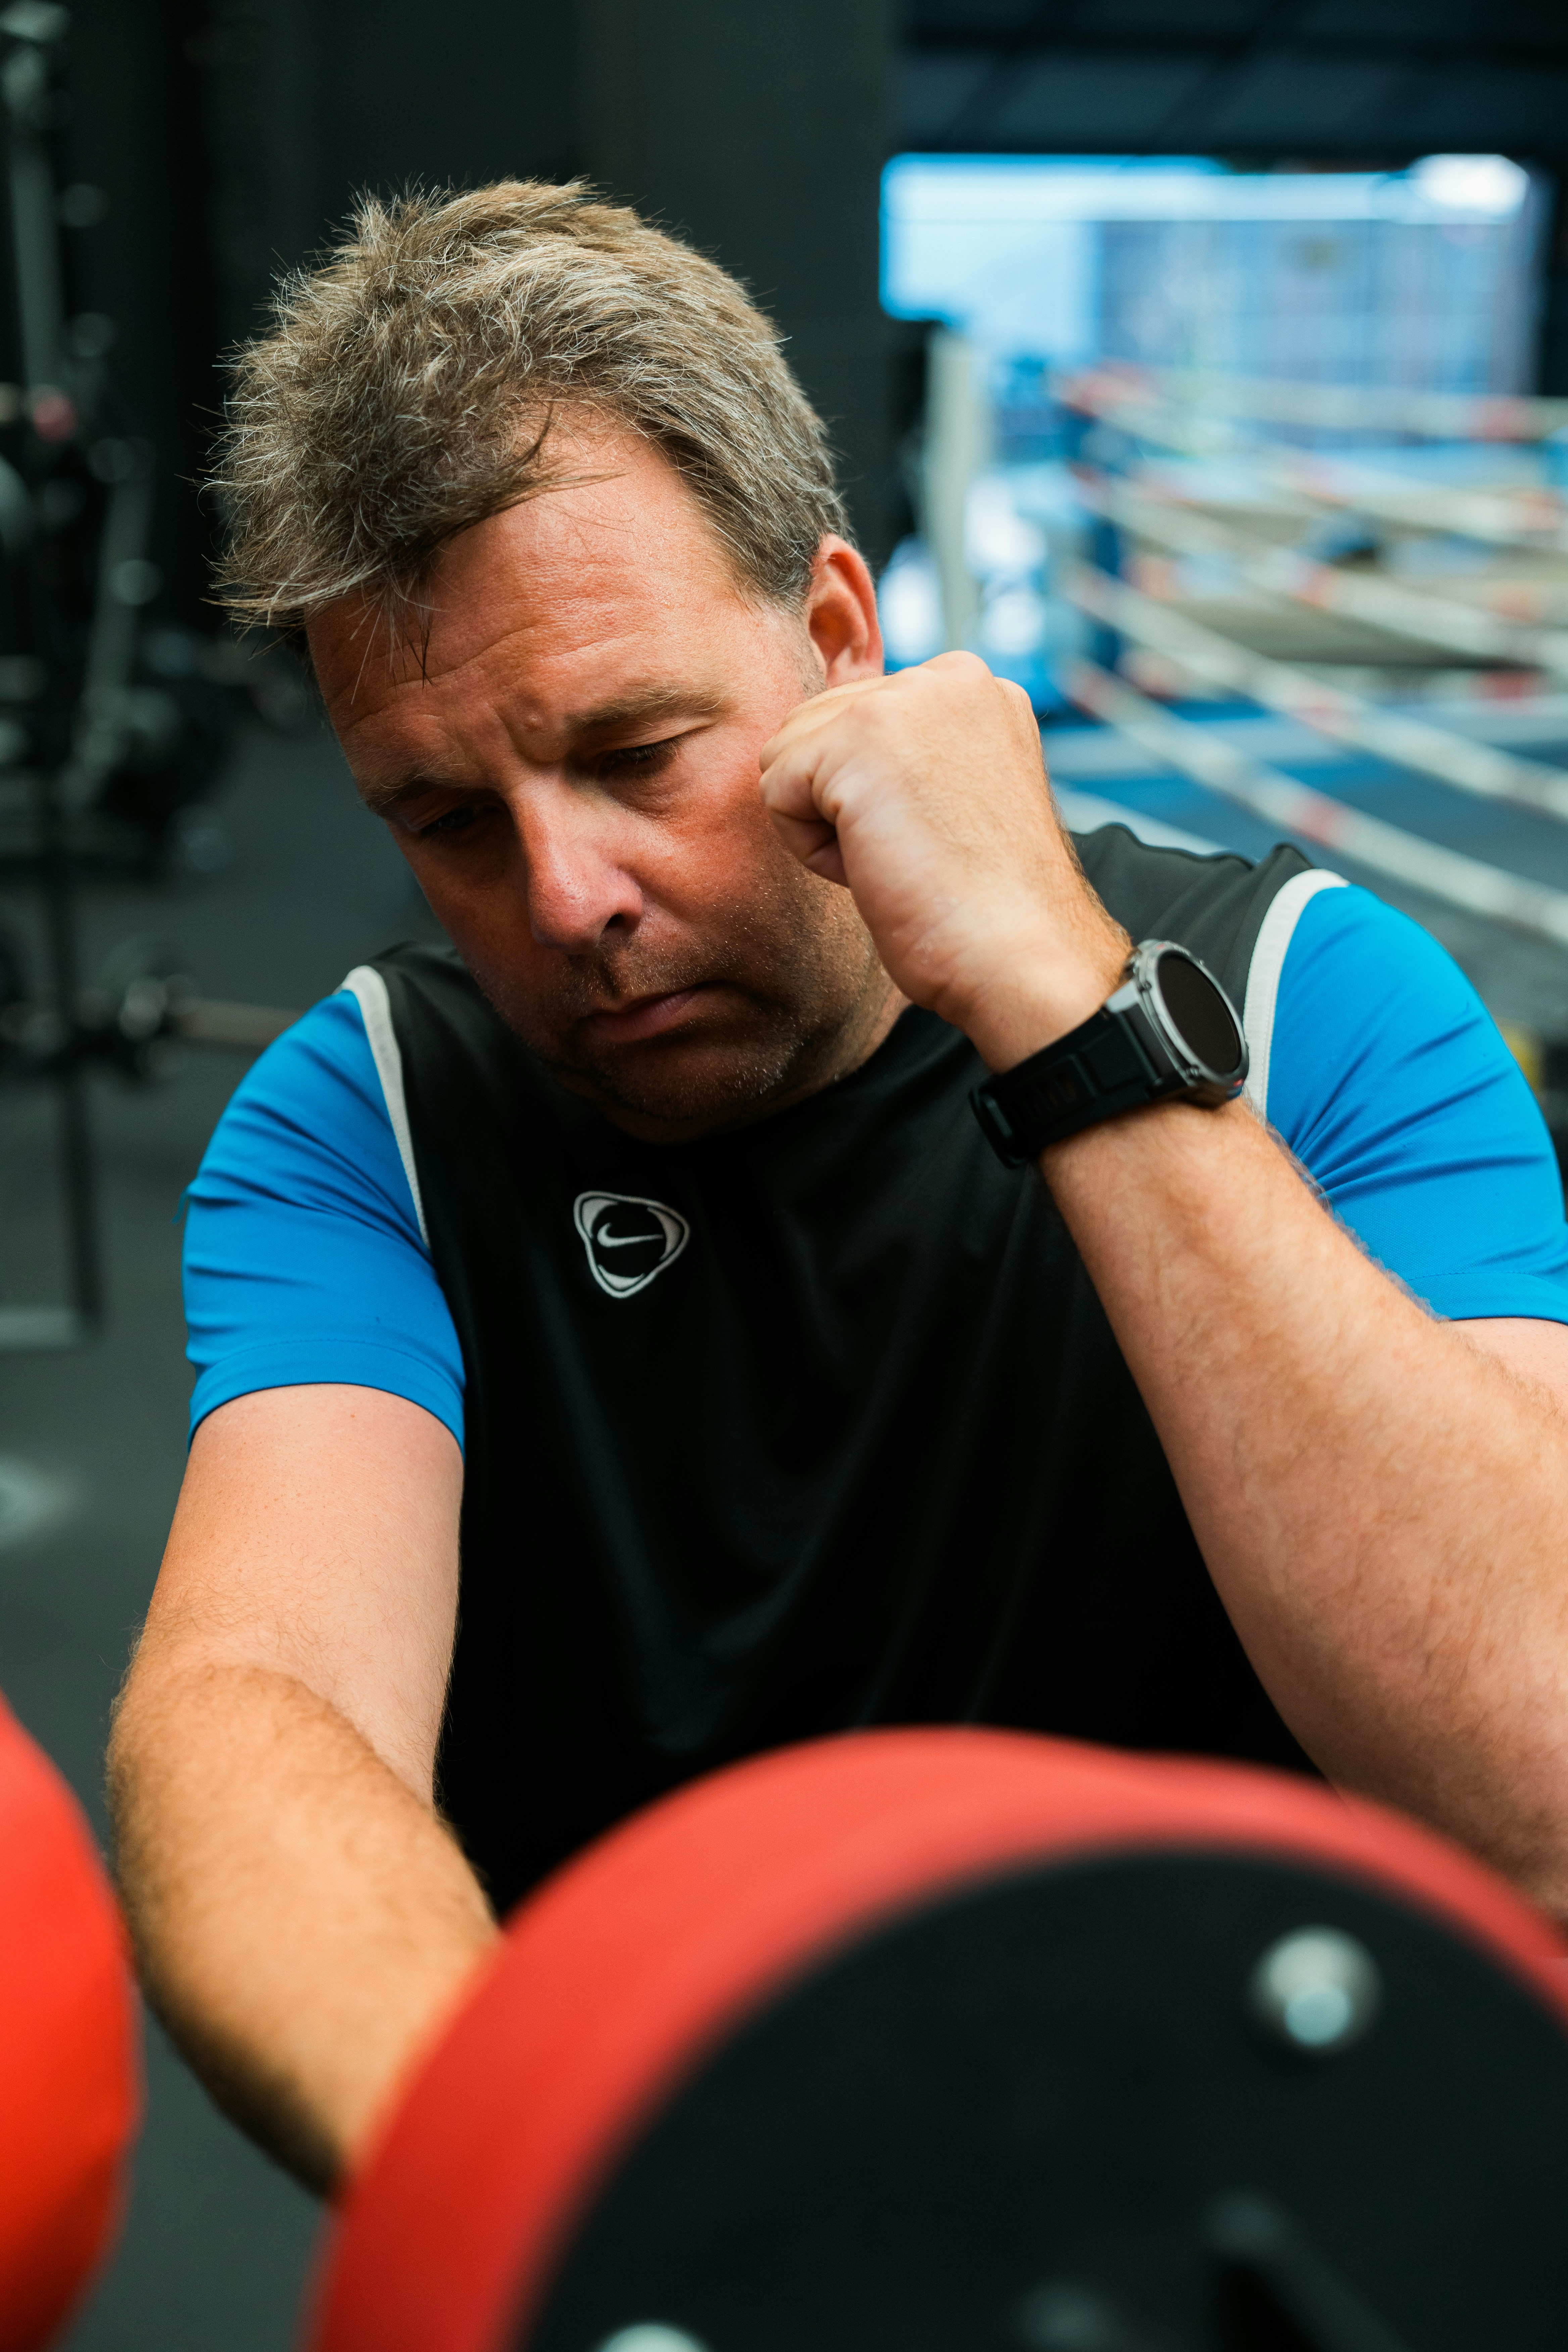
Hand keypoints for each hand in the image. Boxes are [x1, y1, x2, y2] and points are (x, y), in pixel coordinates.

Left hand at [758, 652, 1128, 1068]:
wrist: (1019, 955)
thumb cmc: (989, 904)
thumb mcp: (954, 795)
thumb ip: (904, 753)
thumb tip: (830, 754)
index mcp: (974, 687)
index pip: (858, 716)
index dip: (875, 796)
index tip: (937, 835)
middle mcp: (945, 675)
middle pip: (816, 726)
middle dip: (844, 803)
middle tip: (918, 852)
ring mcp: (902, 698)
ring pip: (788, 753)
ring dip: (826, 823)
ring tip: (900, 856)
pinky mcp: (854, 740)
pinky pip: (775, 790)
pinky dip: (810, 848)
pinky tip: (878, 865)